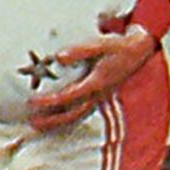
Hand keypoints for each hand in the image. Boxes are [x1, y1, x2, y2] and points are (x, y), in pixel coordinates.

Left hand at [27, 23, 155, 133]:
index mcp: (97, 83)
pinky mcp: (100, 96)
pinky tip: (56, 120)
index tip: (32, 101)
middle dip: (51, 120)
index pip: (69, 96)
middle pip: (72, 114)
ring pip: (77, 116)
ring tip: (39, 125)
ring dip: (58, 123)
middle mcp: (98, 95)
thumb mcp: (101, 45)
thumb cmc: (118, 46)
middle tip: (32, 122)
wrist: (138, 51)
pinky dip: (68, 119)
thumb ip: (80, 51)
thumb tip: (58, 57)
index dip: (50, 101)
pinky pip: (82, 112)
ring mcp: (100, 98)